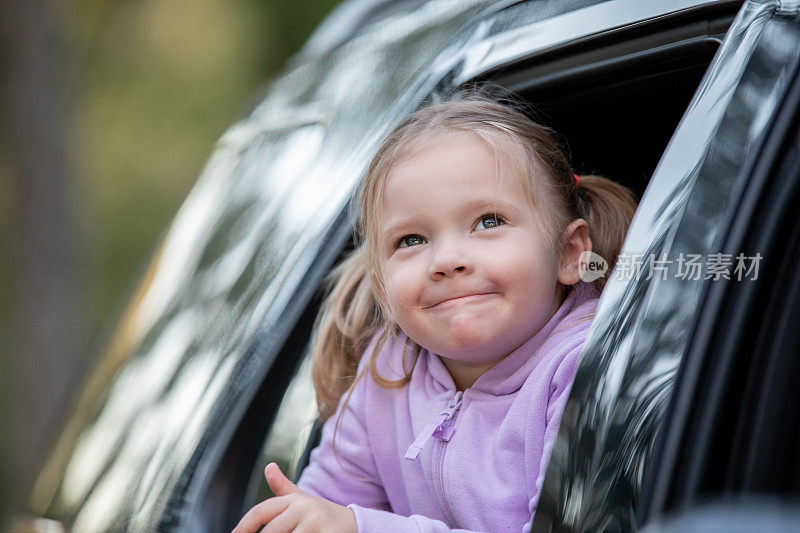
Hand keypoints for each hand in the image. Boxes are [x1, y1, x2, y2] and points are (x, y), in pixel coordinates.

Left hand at [232, 463, 356, 532]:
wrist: (356, 524)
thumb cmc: (323, 516)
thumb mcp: (303, 500)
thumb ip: (283, 488)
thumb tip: (269, 467)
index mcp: (294, 499)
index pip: (260, 511)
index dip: (243, 526)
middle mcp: (304, 508)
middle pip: (271, 531)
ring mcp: (317, 523)